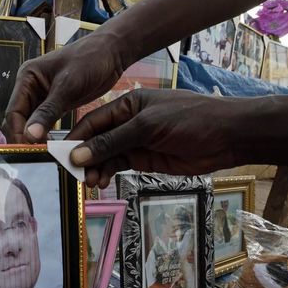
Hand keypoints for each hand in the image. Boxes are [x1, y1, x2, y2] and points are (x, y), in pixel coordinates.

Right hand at [4, 32, 128, 142]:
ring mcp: (42, 97)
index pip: (13, 112)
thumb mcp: (68, 86)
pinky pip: (45, 123)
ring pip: (32, 124)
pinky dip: (47, 135)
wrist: (112, 52)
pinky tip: (53, 147)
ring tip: (44, 154)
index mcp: (27, 77)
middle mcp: (30, 88)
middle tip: (34, 156)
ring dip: (36, 139)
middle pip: (19, 120)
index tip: (25, 150)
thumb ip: (47, 112)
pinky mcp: (55, 104)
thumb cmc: (89, 59)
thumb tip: (29, 135)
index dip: (17, 133)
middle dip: (24, 138)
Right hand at [67, 89, 242, 187]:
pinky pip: (119, 166)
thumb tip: (79, 154)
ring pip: (106, 156)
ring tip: (92, 182)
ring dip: (96, 168)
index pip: (93, 121)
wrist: (226, 137)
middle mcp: (128, 123)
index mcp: (127, 105)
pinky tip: (102, 182)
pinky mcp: (145, 159)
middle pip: (97, 141)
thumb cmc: (189, 120)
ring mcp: (136, 142)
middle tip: (76, 174)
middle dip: (85, 157)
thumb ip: (113, 141)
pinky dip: (108, 173)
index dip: (76, 138)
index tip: (61, 155)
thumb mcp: (147, 127)